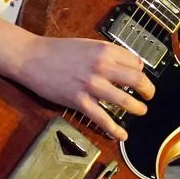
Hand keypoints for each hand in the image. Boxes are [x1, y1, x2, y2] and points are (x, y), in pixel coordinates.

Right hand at [17, 36, 153, 140]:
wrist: (31, 58)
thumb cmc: (57, 50)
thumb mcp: (87, 44)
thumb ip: (108, 52)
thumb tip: (131, 63)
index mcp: (104, 50)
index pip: (136, 62)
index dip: (142, 71)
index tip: (141, 77)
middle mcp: (101, 66)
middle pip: (137, 80)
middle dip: (148, 90)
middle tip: (149, 95)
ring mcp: (91, 85)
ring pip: (125, 101)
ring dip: (138, 108)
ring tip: (140, 110)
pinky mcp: (79, 101)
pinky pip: (103, 119)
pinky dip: (115, 129)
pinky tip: (122, 135)